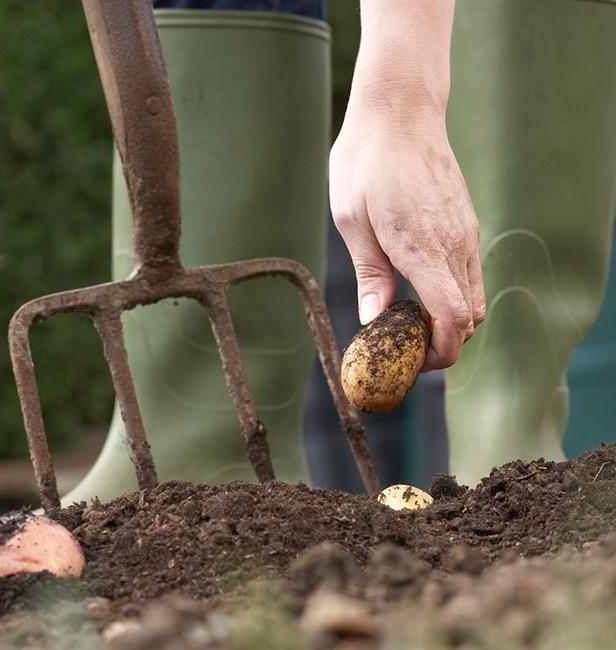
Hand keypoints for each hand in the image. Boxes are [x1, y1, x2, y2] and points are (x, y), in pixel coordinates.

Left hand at [330, 106, 482, 370]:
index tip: (410, 363)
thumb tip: (374, 321)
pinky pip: (469, 274)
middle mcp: (455, 244)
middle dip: (443, 344)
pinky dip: (452, 296)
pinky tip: (416, 290)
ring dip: (448, 321)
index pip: (453, 318)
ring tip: (405, 322)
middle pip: (470, 318)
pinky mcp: (466, 223)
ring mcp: (466, 233)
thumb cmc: (366, 162)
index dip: (439, 352)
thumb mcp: (351, 220)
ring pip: (474, 298)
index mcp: (423, 247)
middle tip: (401, 349)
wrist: (400, 110)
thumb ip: (369, 274)